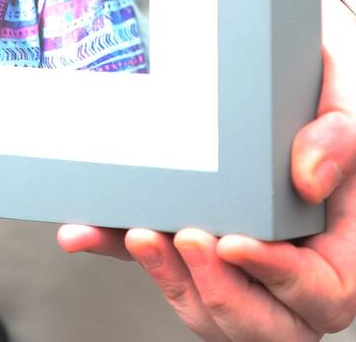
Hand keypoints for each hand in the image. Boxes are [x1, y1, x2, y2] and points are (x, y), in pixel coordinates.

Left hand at [57, 0, 355, 339]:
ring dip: (169, 277)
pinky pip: (156, 267)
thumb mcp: (337, 111)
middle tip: (185, 238)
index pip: (317, 291)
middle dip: (218, 288)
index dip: (276, 275)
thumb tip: (308, 179)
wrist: (277, 95)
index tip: (235, 243)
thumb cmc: (312, 112)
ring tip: (139, 234)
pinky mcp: (188, 257)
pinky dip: (116, 249)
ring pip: (205, 309)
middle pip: (259, 321)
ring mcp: (236, 276)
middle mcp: (287, 281)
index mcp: (335, 257)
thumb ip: (336, 137)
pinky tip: (84, 231)